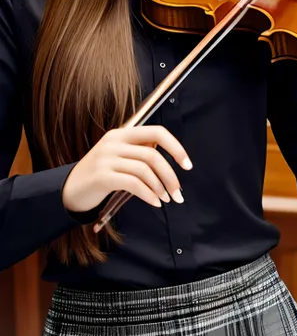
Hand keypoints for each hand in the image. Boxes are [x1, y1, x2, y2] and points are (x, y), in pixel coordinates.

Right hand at [62, 125, 192, 212]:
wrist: (69, 190)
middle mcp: (114, 142)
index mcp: (122, 134)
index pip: (157, 132)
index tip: (187, 165)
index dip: (176, 147)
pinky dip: (148, 194)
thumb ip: (139, 153)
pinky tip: (154, 203)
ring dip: (160, 187)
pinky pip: (133, 183)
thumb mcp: (119, 157)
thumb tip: (170, 160)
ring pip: (145, 170)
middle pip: (153, 155)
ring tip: (165, 199)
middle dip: (170, 176)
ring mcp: (107, 158)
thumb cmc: (100, 175)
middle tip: (179, 194)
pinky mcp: (102, 176)